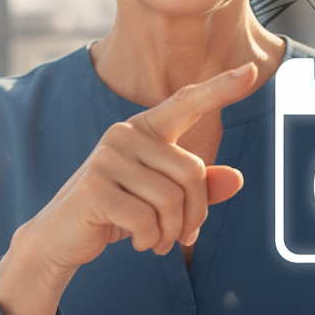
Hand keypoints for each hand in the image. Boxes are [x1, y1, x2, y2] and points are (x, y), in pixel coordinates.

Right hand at [0, 63, 255, 314]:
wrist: (62, 237)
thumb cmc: (117, 212)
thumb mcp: (162, 200)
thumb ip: (199, 188)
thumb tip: (237, 178)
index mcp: (145, 129)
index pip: (186, 103)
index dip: (220, 88)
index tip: (251, 71)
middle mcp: (125, 135)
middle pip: (192, 172)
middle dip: (194, 214)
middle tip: (183, 237)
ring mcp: (107, 158)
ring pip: (171, 199)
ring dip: (172, 232)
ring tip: (159, 242)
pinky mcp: (95, 187)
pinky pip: (147, 219)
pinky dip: (151, 239)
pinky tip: (141, 243)